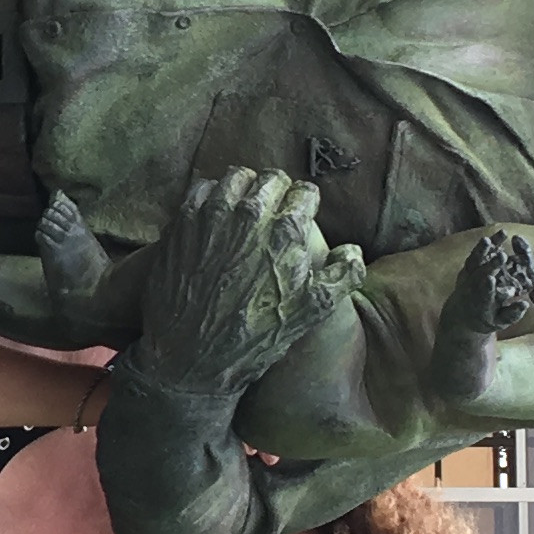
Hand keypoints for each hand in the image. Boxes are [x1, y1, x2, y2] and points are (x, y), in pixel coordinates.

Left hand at [123, 168, 353, 404]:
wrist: (190, 356)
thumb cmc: (254, 337)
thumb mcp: (311, 313)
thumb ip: (343, 276)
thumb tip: (352, 250)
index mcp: (286, 231)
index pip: (305, 192)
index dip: (306, 203)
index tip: (303, 214)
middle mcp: (249, 214)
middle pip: (271, 179)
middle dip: (278, 191)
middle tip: (276, 210)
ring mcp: (212, 215)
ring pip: (236, 177)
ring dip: (245, 189)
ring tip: (247, 207)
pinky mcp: (181, 222)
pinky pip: (202, 189)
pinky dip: (213, 196)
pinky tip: (216, 215)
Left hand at [441, 228, 533, 347]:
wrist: (462, 313)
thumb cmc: (485, 319)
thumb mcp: (498, 322)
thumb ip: (512, 314)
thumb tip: (525, 304)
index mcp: (479, 303)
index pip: (483, 295)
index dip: (487, 288)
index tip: (491, 280)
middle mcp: (473, 288)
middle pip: (481, 274)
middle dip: (492, 265)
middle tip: (502, 256)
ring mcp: (471, 275)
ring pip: (477, 260)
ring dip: (486, 249)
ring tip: (497, 238)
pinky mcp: (472, 265)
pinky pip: (480, 252)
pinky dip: (490, 244)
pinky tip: (503, 233)